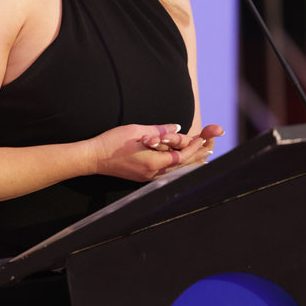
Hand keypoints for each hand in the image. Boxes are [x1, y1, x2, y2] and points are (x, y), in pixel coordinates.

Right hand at [90, 123, 210, 182]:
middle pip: (182, 165)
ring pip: (176, 170)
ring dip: (190, 161)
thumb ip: (158, 130)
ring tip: (204, 156)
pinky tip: (183, 163)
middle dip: (197, 154)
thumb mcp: (136, 131)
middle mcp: (153, 173)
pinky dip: (179, 166)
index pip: (182, 155)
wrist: (93, 158)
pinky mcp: (143, 176)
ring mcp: (148, 177)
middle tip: (211, 146)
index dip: (194, 146)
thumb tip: (176, 128)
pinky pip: (167, 172)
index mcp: (153, 162)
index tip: (204, 137)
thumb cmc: (112, 142)